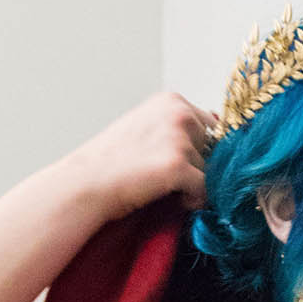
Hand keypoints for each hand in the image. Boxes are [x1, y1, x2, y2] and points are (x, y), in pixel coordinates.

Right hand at [69, 92, 214, 221]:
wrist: (88, 182)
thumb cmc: (112, 160)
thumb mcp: (146, 127)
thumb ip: (176, 126)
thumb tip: (215, 125)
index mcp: (171, 101)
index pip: (209, 127)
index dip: (196, 151)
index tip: (174, 163)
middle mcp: (179, 113)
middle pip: (213, 149)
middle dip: (197, 167)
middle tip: (168, 179)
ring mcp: (179, 139)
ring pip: (210, 171)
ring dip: (193, 185)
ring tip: (165, 188)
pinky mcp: (178, 165)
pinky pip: (205, 190)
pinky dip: (194, 200)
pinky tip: (174, 200)